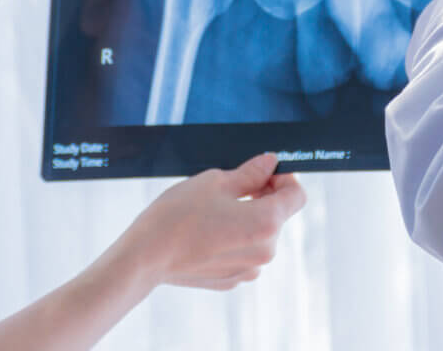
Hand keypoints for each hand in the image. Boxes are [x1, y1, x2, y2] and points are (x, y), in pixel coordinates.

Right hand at [116, 153, 305, 290]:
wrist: (145, 257)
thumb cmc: (177, 215)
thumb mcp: (215, 181)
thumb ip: (250, 173)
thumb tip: (270, 162)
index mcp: (266, 223)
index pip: (296, 195)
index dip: (283, 177)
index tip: (264, 170)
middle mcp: (265, 251)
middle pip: (278, 215)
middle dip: (263, 196)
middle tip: (233, 184)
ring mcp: (249, 270)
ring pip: (260, 234)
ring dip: (248, 218)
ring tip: (214, 209)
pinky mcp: (232, 279)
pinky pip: (243, 252)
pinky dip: (233, 238)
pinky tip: (207, 231)